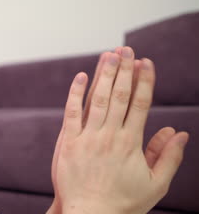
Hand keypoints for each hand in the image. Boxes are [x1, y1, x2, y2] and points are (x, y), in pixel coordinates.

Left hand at [49, 47, 188, 213]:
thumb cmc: (123, 203)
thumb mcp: (155, 184)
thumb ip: (168, 157)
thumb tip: (179, 132)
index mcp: (132, 143)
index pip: (141, 104)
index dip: (144, 81)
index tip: (146, 63)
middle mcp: (110, 136)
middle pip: (119, 96)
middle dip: (125, 70)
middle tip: (127, 49)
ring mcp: (88, 137)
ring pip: (97, 99)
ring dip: (104, 75)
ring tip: (110, 54)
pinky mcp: (68, 142)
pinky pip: (72, 112)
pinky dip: (76, 93)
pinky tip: (81, 76)